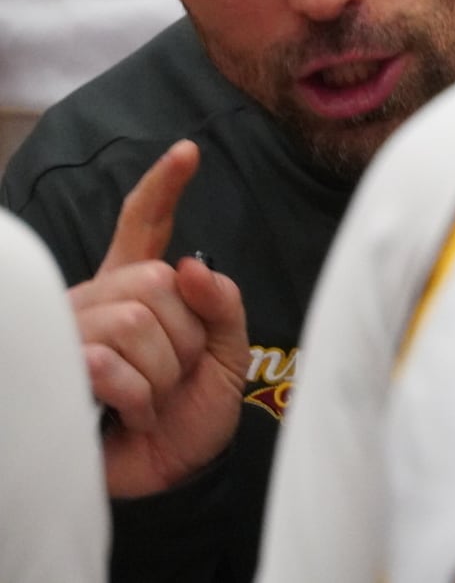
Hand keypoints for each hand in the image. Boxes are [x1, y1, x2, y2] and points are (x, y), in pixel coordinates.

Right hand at [68, 140, 249, 497]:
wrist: (173, 473)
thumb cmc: (191, 412)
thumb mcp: (226, 354)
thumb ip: (221, 305)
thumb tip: (193, 265)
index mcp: (141, 287)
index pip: (147, 226)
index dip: (163, 187)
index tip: (188, 152)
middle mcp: (101, 299)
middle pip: (156, 281)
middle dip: (184, 335)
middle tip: (176, 375)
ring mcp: (73, 332)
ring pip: (135, 320)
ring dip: (162, 371)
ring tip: (153, 398)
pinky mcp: (57, 368)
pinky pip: (109, 363)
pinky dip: (138, 396)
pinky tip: (129, 414)